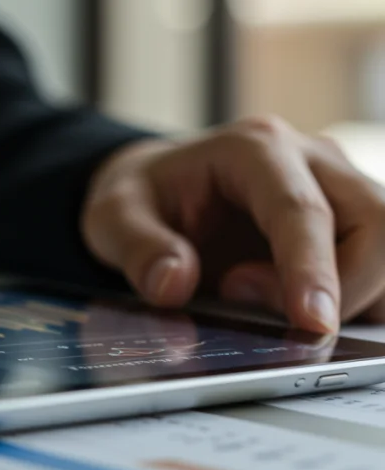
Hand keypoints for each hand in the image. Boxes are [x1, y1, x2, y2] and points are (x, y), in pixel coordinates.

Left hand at [83, 115, 384, 332]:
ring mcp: (341, 189)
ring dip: (355, 297)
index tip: (312, 321)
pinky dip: (358, 302)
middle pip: (377, 224)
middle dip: (346, 287)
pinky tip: (301, 312)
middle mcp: (312, 160)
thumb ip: (138, 248)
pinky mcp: (353, 224)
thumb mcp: (112, 217)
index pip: (301, 209)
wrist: (158, 188)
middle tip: (276, 318)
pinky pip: (381, 270)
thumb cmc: (143, 198)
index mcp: (256, 148)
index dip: (312, 269)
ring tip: (274, 308)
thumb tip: (173, 284)